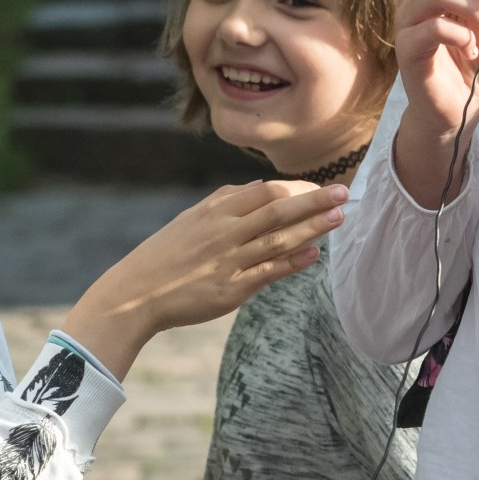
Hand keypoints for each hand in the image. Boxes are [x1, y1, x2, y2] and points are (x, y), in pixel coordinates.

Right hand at [61, 179, 348, 377]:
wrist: (135, 293)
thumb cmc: (167, 254)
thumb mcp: (191, 219)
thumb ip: (226, 201)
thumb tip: (259, 186)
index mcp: (214, 212)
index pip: (264, 191)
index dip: (296, 189)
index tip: (320, 187)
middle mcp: (224, 232)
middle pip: (277, 210)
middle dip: (313, 201)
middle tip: (344, 192)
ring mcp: (228, 261)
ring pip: (278, 239)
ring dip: (311, 228)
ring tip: (339, 218)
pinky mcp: (231, 289)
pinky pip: (268, 272)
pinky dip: (293, 262)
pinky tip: (314, 254)